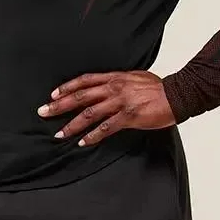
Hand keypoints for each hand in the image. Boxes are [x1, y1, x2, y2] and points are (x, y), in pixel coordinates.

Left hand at [37, 70, 175, 146]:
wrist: (176, 94)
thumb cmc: (157, 87)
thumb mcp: (134, 77)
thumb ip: (118, 81)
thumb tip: (107, 85)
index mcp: (115, 77)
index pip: (85, 80)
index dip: (67, 87)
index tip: (53, 95)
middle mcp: (114, 88)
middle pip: (81, 96)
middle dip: (60, 105)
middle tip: (44, 112)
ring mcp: (120, 102)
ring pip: (89, 113)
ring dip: (72, 125)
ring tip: (59, 133)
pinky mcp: (128, 117)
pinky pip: (106, 128)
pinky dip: (92, 136)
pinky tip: (83, 142)